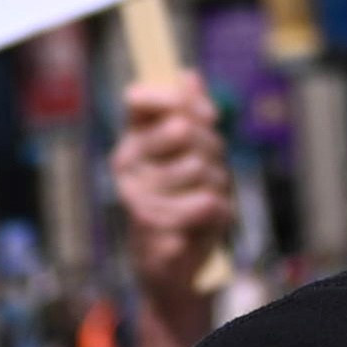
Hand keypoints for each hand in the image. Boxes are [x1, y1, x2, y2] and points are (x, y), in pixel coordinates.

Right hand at [111, 70, 236, 335]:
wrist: (172, 272)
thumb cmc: (181, 207)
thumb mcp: (188, 156)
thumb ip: (189, 113)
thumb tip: (189, 74)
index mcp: (130, 142)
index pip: (140, 98)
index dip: (177, 100)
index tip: (205, 117)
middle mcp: (126, 165)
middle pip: (184, 129)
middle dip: (212, 148)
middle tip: (211, 169)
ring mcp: (136, 196)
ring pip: (200, 166)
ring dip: (218, 184)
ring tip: (207, 198)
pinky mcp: (154, 228)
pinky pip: (208, 202)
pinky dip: (220, 212)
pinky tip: (208, 222)